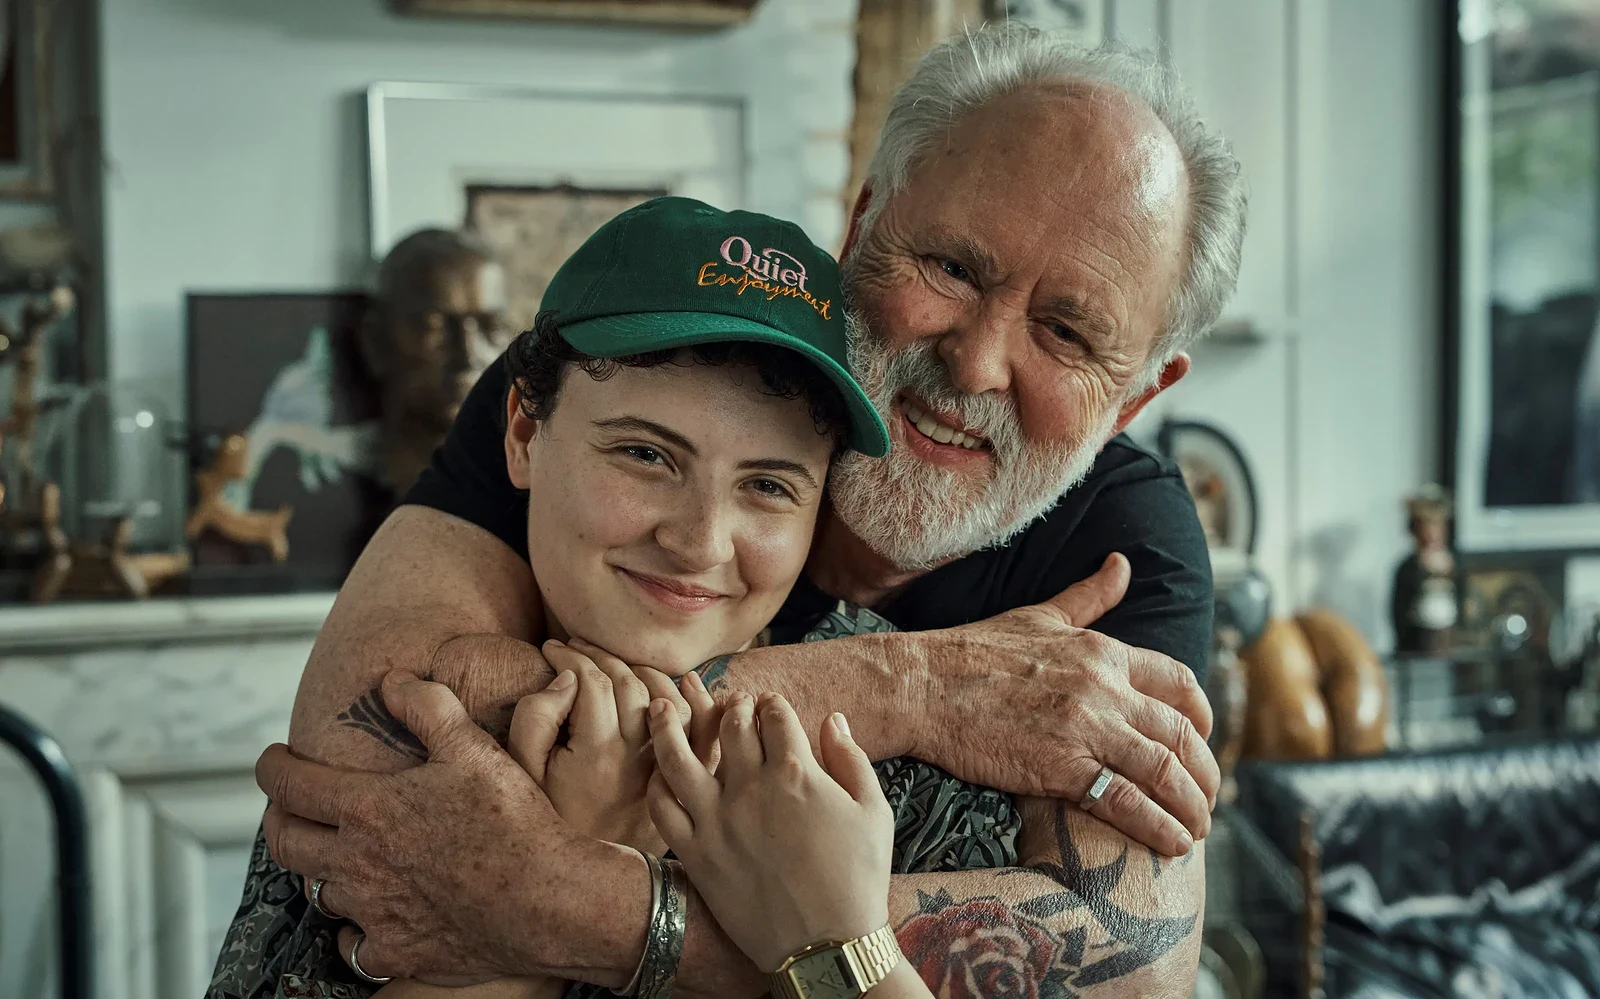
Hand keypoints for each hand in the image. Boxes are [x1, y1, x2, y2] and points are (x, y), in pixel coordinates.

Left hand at [257, 669, 641, 984]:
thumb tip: (391, 680)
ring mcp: (374, 912)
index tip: (272, 759)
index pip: (289, 785)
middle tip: (287, 805)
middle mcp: (356, 864)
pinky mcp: (398, 950)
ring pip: (319, 892)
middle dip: (277, 818)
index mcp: (366, 809)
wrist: (545, 899)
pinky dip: (355, 929)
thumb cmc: (512, 820)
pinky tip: (369, 918)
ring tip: (335, 854)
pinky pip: (356, 944)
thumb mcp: (472, 747)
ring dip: (320, 870)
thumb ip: (426, 707)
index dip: (272, 767)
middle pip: (285, 843)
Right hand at [506, 638, 704, 853]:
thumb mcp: (523, 772)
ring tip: (611, 663)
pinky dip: (699, 701)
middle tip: (577, 649)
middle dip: (600, 657)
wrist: (583, 876)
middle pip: (630, 684)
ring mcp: (667, 769)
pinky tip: (685, 681)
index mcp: (596, 754)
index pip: (593, 682)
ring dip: (641, 671)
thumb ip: (536, 719)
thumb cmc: (547, 817)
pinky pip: (704, 732)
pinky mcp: (686, 781)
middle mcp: (638, 759)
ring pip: (669, 700)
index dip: (571, 657)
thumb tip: (568, 680)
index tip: (552, 649)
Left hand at [647, 691, 892, 973]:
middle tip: (731, 703)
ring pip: (678, 757)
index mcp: (797, 772)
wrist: (828, 946)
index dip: (772, 703)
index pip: (775, 715)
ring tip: (660, 705)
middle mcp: (751, 788)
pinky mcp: (696, 854)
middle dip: (731, 705)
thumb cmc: (858, 879)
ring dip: (667, 724)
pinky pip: (664, 808)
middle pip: (729, 725)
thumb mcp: (873, 811)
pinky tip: (660, 773)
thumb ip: (851, 758)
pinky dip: (658, 784)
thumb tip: (832, 720)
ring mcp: (718, 821)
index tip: (770, 704)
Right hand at [911, 553, 1220, 856]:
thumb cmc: (971, 652)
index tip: (1201, 741)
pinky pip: (1128, 802)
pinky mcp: (1061, 767)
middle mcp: (1104, 688)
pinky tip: (1172, 844)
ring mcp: (1085, 728)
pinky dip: (1159, 827)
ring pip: (1165, 770)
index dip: (1201, 717)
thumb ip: (1088, 596)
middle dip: (1206, 773)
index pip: (1179, 683)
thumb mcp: (1039, 616)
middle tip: (1208, 799)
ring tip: (1196, 830)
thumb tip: (1122, 564)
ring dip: (1191, 806)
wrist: (921, 686)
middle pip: (1182, 734)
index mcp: (1103, 651)